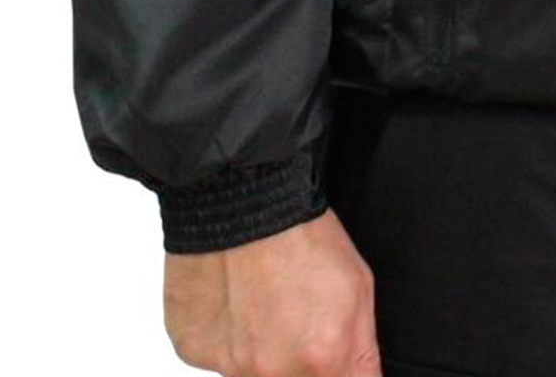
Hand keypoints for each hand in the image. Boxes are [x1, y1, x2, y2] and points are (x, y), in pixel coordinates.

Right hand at [164, 206, 381, 376]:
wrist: (240, 197)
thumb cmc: (301, 233)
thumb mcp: (358, 287)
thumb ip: (363, 354)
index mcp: (320, 361)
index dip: (333, 372)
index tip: (326, 354)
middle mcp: (272, 373)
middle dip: (297, 365)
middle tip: (293, 321)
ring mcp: (228, 366)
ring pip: (251, 375)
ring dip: (261, 352)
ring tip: (261, 304)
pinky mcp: (192, 351)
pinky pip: (215, 358)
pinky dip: (226, 337)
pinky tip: (233, 300)